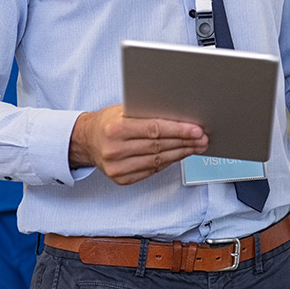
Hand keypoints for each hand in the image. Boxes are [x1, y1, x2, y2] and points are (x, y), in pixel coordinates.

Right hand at [69, 104, 208, 184]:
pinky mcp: (121, 179)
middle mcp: (115, 150)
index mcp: (115, 129)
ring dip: (181, 153)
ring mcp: (117, 168)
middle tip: (202, 138)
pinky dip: (168, 163)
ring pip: (158, 160)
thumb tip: (178, 112)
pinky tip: (179, 155)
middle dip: (185, 142)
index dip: (178, 130)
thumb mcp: (123, 109)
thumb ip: (146, 111)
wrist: (87, 140)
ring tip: (196, 146)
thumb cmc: (108, 121)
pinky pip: (151, 170)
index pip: (154, 130)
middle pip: (159, 146)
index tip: (196, 130)